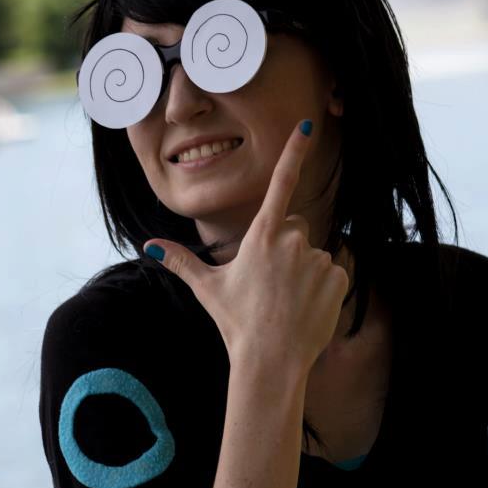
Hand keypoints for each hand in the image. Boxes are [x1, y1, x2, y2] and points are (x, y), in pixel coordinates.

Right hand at [142, 120, 350, 372]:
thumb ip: (182, 262)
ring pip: (314, 253)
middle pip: (296, 228)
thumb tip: (150, 247)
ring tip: (288, 301)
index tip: (306, 125)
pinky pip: (334, 272)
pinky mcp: (338, 277)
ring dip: (305, 271)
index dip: (294, 152)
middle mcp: (293, 241)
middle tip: (272, 282)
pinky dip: (324, 286)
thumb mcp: (208, 288)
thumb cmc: (236, 323)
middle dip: (288, 247)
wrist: (271, 362)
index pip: (281, 184)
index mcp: (261, 236)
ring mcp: (318, 258)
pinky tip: (307, 308)